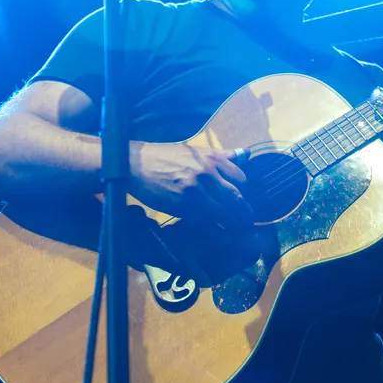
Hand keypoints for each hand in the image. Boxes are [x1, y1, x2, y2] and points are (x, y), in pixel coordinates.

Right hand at [128, 141, 251, 227]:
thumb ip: (222, 155)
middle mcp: (208, 174)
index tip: (239, 201)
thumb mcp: (195, 150)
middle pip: (237, 199)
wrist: (135, 164)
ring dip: (231, 224)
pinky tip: (211, 230)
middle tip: (246, 224)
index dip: (242, 192)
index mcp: (212, 159)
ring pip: (224, 213)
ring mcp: (195, 191)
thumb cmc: (165, 156)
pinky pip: (204, 220)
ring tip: (233, 231)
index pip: (242, 179)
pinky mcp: (182, 206)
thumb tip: (246, 153)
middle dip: (243, 213)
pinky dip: (211, 227)